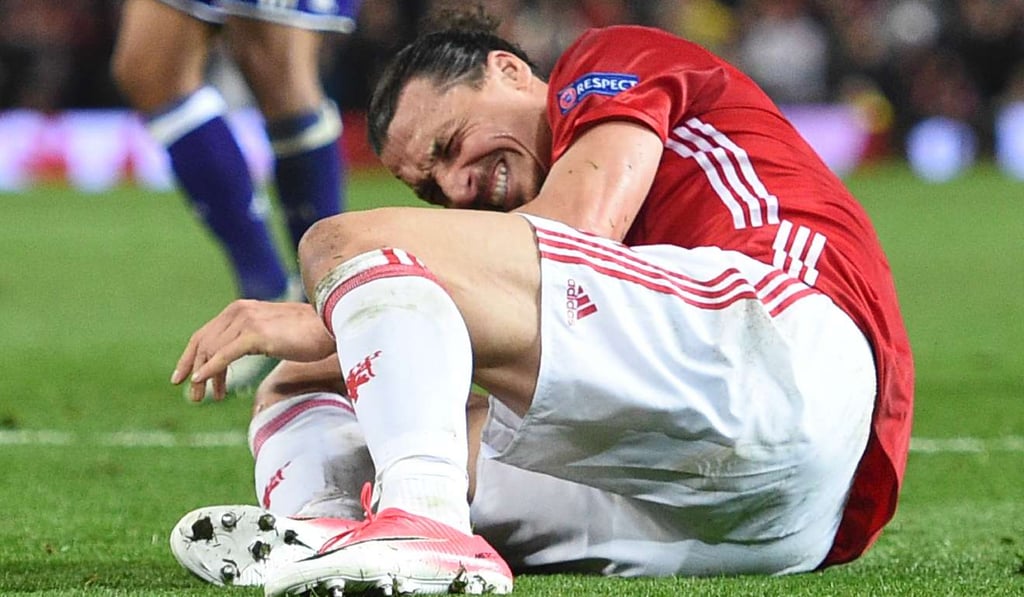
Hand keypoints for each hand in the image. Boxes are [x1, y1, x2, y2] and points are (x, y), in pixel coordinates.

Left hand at [170, 300, 335, 400]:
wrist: (332, 327)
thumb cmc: (310, 334)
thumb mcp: (275, 333)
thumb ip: (255, 338)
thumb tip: (244, 352)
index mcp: (243, 309)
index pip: (206, 333)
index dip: (190, 355)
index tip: (182, 377)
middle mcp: (240, 311)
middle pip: (204, 342)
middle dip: (192, 368)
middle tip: (193, 395)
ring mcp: (246, 321)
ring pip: (211, 350)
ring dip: (202, 376)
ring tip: (201, 397)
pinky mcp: (255, 334)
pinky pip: (224, 355)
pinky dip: (210, 369)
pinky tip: (201, 380)